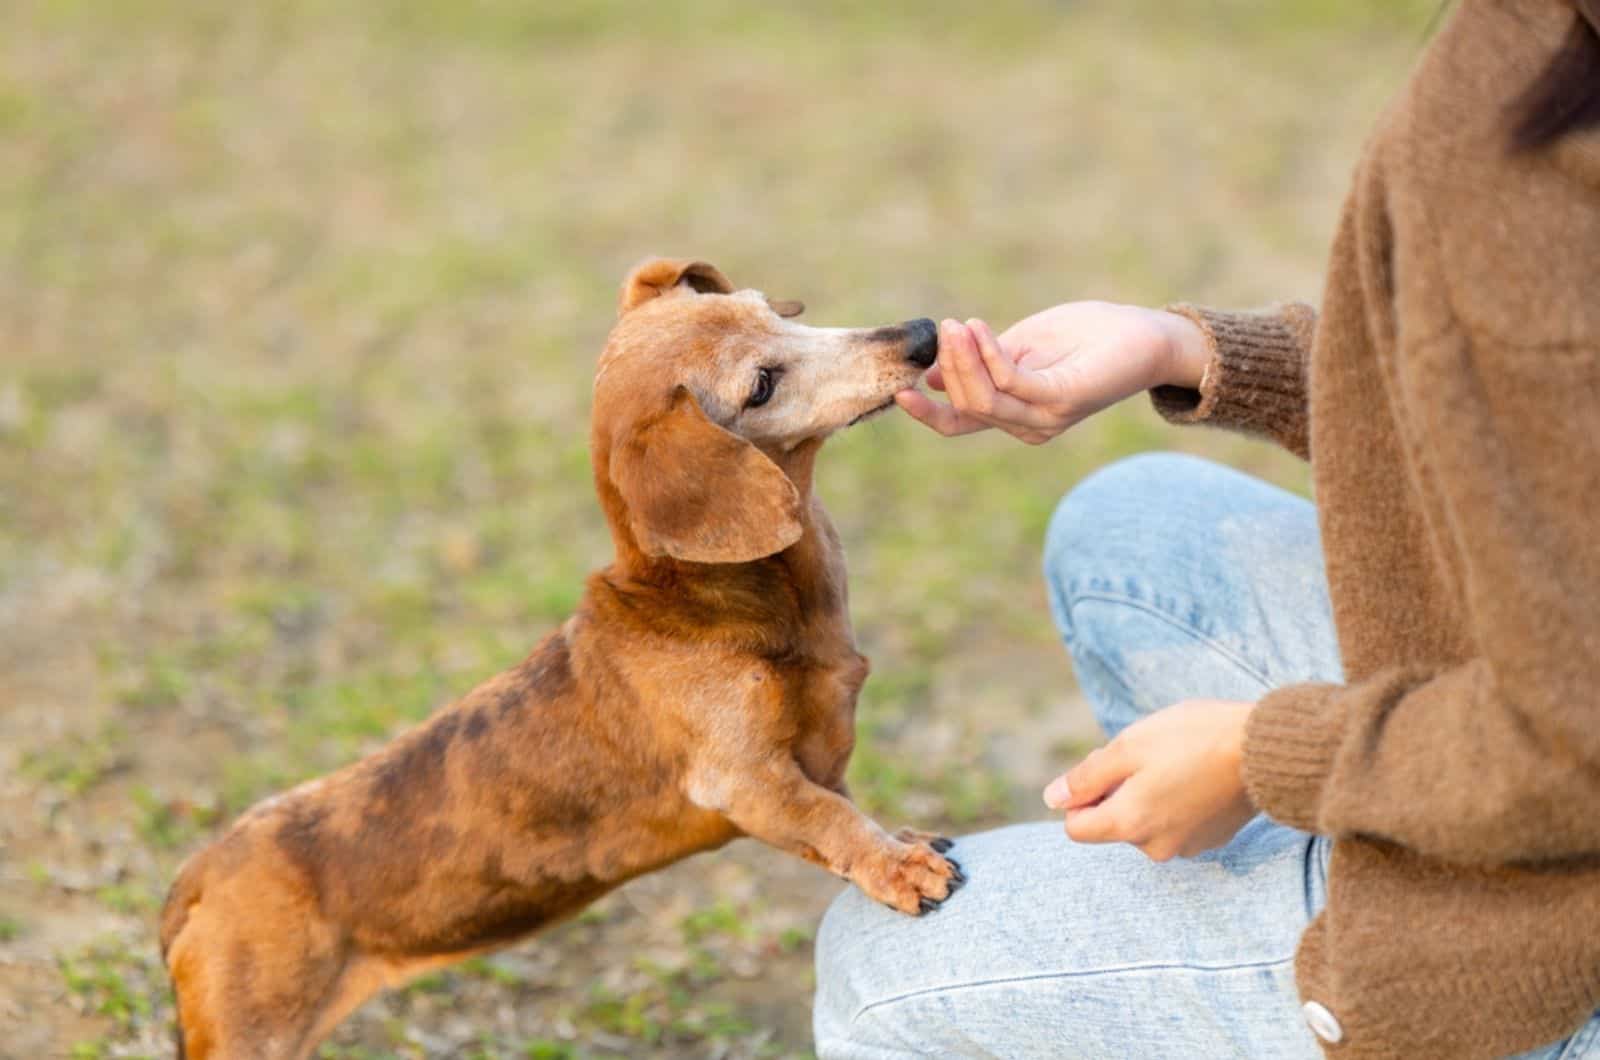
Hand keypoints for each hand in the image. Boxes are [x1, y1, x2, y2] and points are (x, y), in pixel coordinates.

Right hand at [895, 303, 1210, 443]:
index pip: (960, 424)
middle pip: (966, 408)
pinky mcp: (1064, 398)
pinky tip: (979, 329)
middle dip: (948, 367)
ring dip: (963, 360)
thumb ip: (982, 363)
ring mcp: (1047, 416)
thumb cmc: (1089, 336)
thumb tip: (932, 376)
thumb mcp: (1022, 347)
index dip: (927, 414)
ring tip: (958, 325)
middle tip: (944, 327)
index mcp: (1016, 415)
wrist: (1146, 335)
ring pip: (983, 400)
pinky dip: (988, 355)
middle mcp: (1029, 425)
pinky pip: (1011, 382)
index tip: (900, 390)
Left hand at [1042, 699, 1256, 861]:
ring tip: (1177, 762)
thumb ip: (1086, 778)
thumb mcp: (1129, 746)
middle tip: (1146, 755)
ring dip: (1147, 794)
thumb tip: (1053, 799)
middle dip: (1117, 791)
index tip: (1105, 766)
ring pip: (1144, 822)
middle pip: (1112, 823)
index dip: (1080, 794)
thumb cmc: (1193, 738)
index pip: (1076, 828)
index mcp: (1129, 825)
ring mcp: (1187, 847)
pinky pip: (1175, 823)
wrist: (1265, 748)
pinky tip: (1198, 774)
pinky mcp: (1211, 839)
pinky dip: (1176, 801)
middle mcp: (1155, 847)